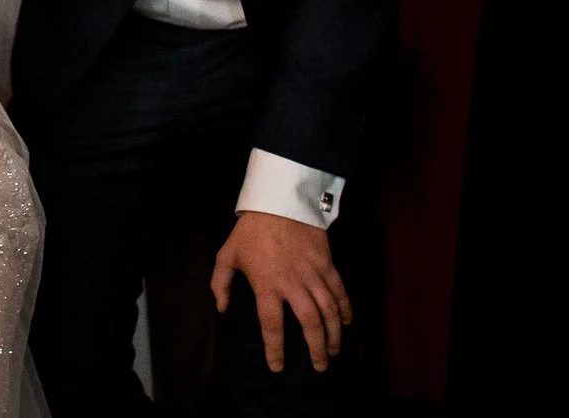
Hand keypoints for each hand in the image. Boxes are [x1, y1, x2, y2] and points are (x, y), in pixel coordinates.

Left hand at [213, 211, 351, 374]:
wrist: (279, 202)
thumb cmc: (251, 230)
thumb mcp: (228, 254)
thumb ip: (221, 283)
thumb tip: (222, 309)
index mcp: (267, 285)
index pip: (271, 325)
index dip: (275, 349)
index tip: (277, 366)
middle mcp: (293, 285)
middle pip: (310, 324)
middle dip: (317, 349)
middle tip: (320, 366)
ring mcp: (313, 275)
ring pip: (329, 312)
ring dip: (334, 334)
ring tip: (334, 351)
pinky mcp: (327, 265)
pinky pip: (339, 292)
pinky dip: (345, 309)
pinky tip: (346, 323)